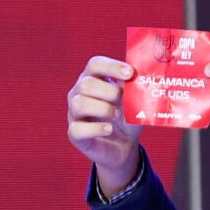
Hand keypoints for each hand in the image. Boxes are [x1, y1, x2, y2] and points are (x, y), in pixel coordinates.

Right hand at [67, 56, 142, 195]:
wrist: (123, 145)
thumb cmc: (127, 117)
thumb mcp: (134, 101)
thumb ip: (132, 89)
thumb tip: (135, 79)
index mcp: (93, 78)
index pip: (95, 64)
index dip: (112, 67)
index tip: (130, 73)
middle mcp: (79, 93)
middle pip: (86, 83)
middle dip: (109, 91)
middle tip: (123, 100)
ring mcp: (74, 113)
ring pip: (79, 104)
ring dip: (103, 109)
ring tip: (117, 115)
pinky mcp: (74, 133)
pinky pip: (78, 129)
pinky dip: (96, 129)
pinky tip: (109, 130)